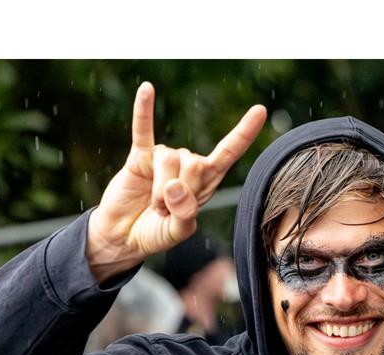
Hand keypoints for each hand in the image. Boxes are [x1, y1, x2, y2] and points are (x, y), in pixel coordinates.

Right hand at [85, 81, 266, 282]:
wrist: (123, 235)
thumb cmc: (155, 234)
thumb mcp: (178, 233)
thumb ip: (184, 215)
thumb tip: (174, 186)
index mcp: (206, 181)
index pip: (229, 153)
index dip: (243, 133)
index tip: (260, 110)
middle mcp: (188, 164)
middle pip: (195, 164)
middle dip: (180, 193)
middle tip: (166, 211)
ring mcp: (164, 158)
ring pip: (170, 161)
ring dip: (160, 191)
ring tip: (153, 204)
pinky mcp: (140, 155)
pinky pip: (142, 129)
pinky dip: (143, 110)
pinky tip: (147, 89)